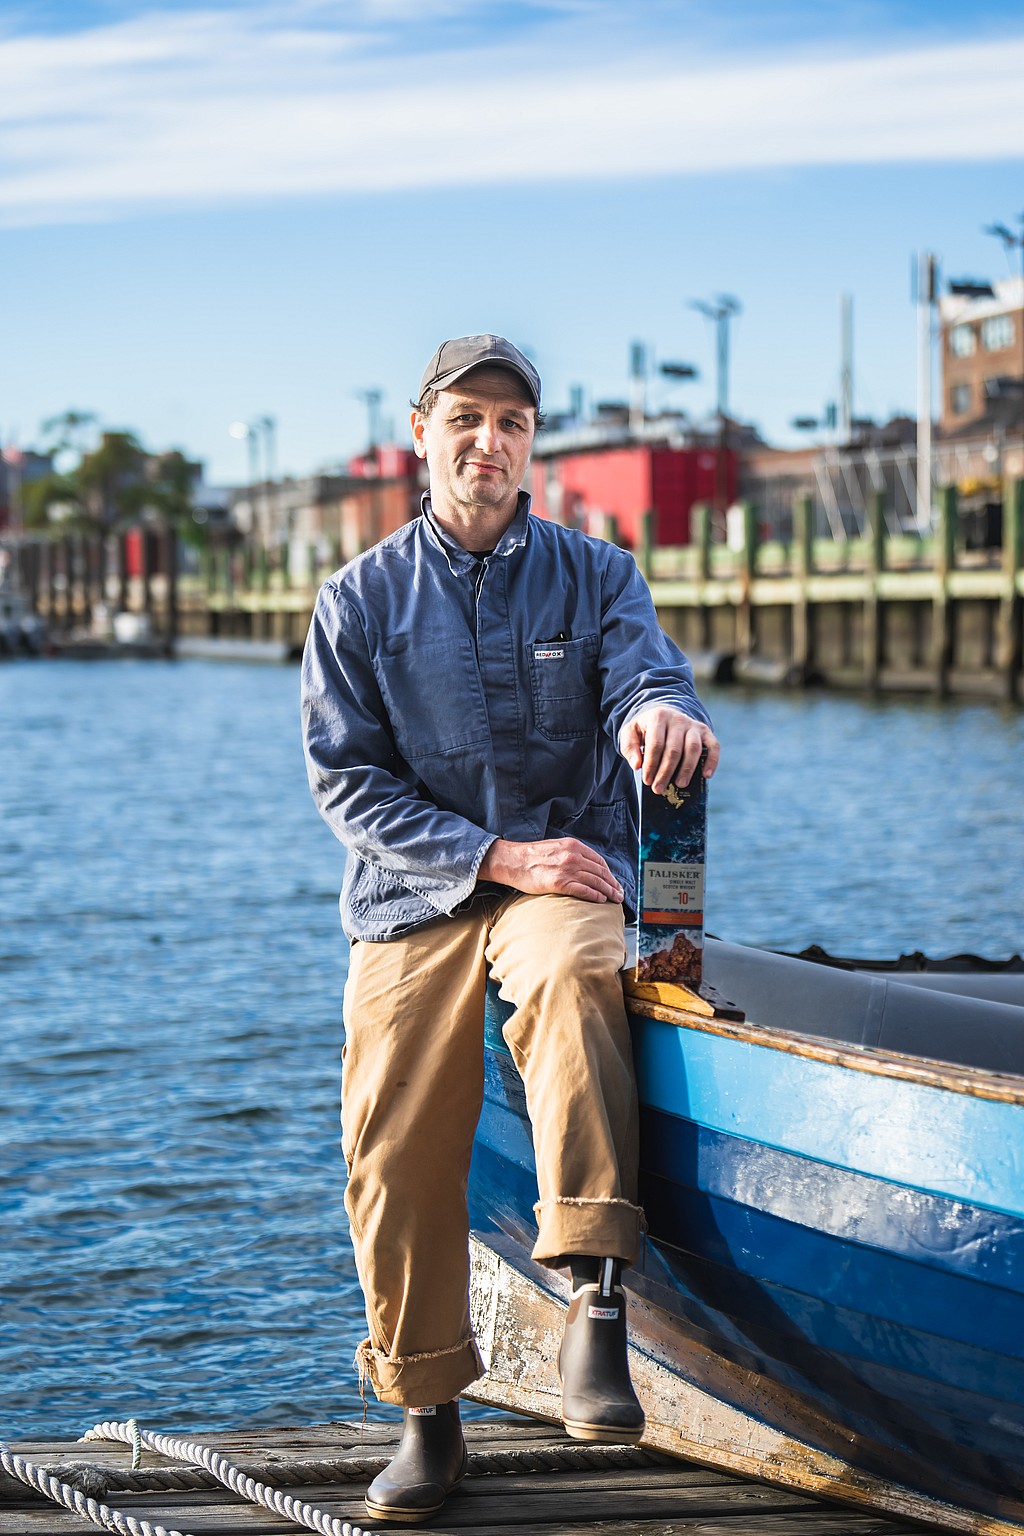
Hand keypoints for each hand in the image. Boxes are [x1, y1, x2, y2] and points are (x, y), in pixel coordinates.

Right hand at [478, 837, 623, 903]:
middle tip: (620, 893)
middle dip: (613, 884)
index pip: (598, 861)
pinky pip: (583, 890)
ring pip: (595, 881)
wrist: (512, 861)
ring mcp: (567, 869)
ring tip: (615, 899)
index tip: (614, 882)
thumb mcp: (555, 847)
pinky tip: (601, 900)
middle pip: (600, 871)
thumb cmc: (531, 856)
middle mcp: (573, 856)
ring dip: (608, 891)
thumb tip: (583, 865)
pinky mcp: (560, 883)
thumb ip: (570, 853)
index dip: (609, 873)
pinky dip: (595, 895)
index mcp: (573, 846)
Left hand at [619, 707, 719, 794]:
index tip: (647, 781)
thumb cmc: (646, 728)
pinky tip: (706, 775)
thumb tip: (637, 765)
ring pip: (693, 748)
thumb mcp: (630, 732)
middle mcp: (678, 719)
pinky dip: (712, 761)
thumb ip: (629, 747)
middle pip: (674, 749)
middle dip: (666, 772)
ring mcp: (693, 725)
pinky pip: (714, 746)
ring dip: (687, 769)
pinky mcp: (705, 731)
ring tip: (679, 785)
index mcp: (658, 717)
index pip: (656, 744)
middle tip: (658, 789)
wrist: (663, 714)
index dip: (652, 764)